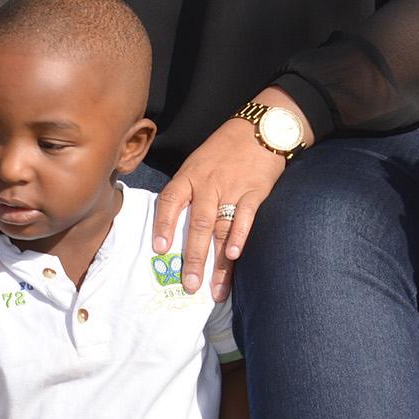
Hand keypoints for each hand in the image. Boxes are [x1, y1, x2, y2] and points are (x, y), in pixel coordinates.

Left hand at [152, 100, 295, 299]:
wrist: (259, 129)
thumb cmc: (224, 150)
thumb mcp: (197, 163)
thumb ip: (188, 191)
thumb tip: (175, 227)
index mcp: (189, 176)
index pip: (170, 202)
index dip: (163, 226)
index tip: (159, 251)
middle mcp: (207, 184)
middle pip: (197, 224)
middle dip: (193, 258)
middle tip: (189, 285)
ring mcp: (232, 188)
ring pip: (221, 228)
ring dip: (218, 262)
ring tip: (214, 289)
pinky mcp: (255, 191)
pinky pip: (245, 217)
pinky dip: (239, 236)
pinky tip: (233, 255)